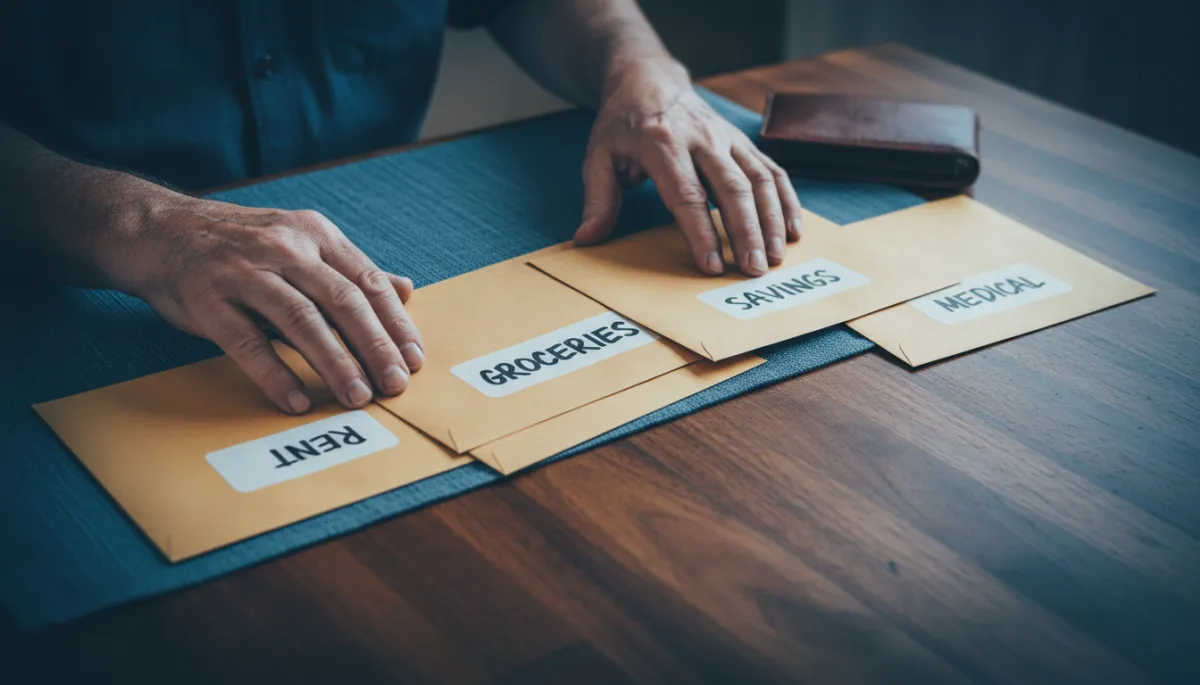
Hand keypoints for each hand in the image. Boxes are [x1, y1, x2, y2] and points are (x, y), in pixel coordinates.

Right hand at [104, 194, 422, 413]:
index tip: (414, 359)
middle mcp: (284, 248)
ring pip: (301, 321)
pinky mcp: (208, 300)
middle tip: (394, 385)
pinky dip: (276, 374)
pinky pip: (248, 343)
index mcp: (315, 234)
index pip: (367, 282)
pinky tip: (298, 400)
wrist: (159, 230)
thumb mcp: (301, 243)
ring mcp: (244, 272)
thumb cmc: (240, 245)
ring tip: (358, 396)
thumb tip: (406, 290)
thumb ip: (351, 270)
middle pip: (342, 301)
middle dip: (374, 347)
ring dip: (335, 363)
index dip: (395, 323)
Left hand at [575, 60, 802, 276]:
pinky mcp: (743, 142)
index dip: (700, 231)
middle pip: (732, 188)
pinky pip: (772, 170)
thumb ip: (597, 199)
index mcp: (662, 143)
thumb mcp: (598, 156)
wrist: (650, 80)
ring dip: (772, 220)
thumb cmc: (623, 125)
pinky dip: (787, 200)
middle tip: (754, 270)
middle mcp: (701, 139)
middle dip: (746, 232)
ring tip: (776, 257)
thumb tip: (586, 239)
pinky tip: (794, 230)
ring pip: (759, 179)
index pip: (686, 194)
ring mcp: (727, 139)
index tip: (712, 265)